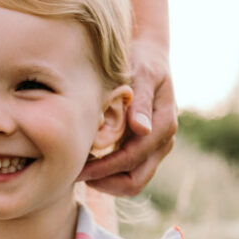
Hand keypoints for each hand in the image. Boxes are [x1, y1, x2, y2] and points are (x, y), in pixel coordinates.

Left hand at [80, 37, 176, 196]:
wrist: (149, 55)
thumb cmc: (142, 60)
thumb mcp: (142, 73)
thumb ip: (140, 101)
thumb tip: (142, 129)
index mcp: (164, 124)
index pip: (133, 158)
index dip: (105, 168)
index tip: (79, 169)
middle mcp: (163, 142)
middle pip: (135, 181)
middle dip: (104, 183)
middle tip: (75, 175)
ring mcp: (155, 148)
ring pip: (131, 183)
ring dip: (105, 183)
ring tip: (78, 172)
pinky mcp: (144, 149)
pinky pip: (127, 173)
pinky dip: (107, 175)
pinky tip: (86, 164)